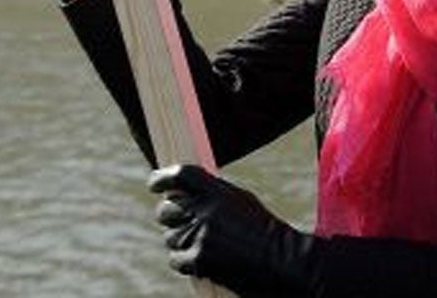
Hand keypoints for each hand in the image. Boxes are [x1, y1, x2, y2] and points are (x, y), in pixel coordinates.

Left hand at [150, 163, 313, 294]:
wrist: (282, 261)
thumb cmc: (264, 231)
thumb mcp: (242, 202)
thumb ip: (214, 195)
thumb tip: (185, 193)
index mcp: (219, 192)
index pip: (181, 176)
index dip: (163, 177)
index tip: (154, 183)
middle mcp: (207, 211)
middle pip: (166, 209)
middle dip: (169, 216)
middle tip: (180, 222)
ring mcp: (201, 236)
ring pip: (170, 237)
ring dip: (181, 242)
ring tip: (205, 245)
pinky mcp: (198, 260)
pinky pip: (175, 258)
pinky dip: (185, 261)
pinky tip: (204, 261)